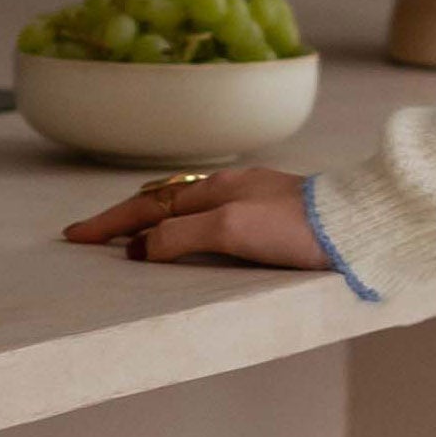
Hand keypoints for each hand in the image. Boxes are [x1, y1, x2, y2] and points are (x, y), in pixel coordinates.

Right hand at [61, 159, 329, 273]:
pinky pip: (212, 218)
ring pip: (187, 208)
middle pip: (162, 202)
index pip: (147, 206)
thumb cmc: (298, 226)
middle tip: (87, 236)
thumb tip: (138, 248)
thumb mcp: (231, 229)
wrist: (361, 226)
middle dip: (122, 219)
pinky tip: (190, 237)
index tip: (74, 237)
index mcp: (216, 188)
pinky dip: (183, 226)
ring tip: (125, 236)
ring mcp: (253, 199)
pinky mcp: (274, 216)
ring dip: (151, 220)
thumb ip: (182, 235)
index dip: (110, 223)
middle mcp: (231, 189)